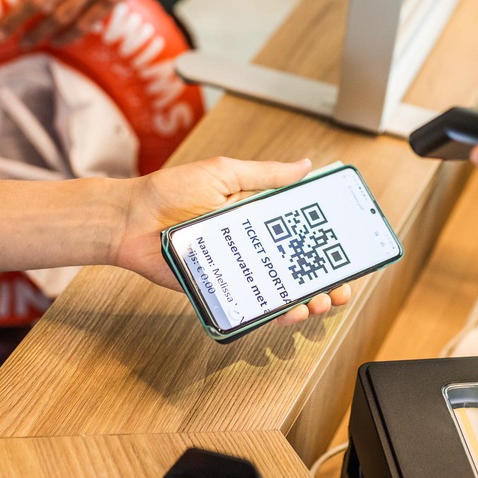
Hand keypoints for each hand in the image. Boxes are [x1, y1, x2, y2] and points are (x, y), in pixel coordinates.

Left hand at [113, 157, 351, 325]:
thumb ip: (266, 175)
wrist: (129, 220)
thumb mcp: (224, 173)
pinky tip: (289, 311)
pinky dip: (273, 312)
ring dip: (306, 300)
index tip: (348, 255)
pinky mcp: (219, 289)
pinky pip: (251, 304)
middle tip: (339, 289)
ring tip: (318, 303)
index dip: (326, 245)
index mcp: (258, 215)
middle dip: (324, 281)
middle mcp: (251, 244)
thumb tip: (305, 165)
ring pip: (280, 290)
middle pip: (297, 267)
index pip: (301, 232)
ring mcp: (237, 268)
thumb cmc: (170, 191)